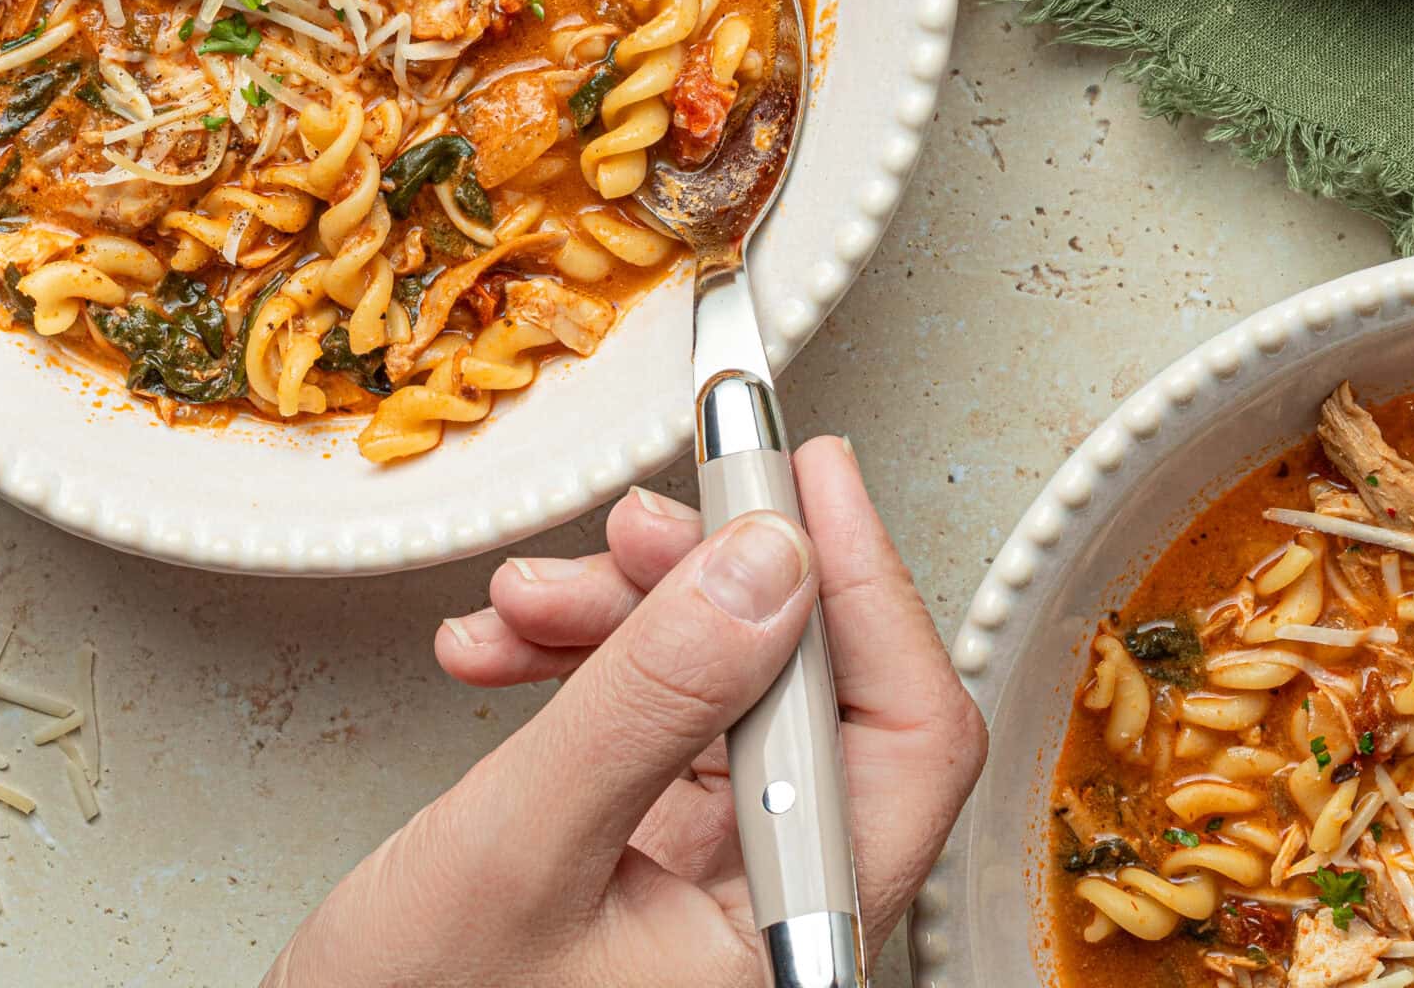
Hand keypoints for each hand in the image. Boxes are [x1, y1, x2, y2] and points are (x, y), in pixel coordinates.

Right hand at [266, 438, 985, 986]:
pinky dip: (581, 661)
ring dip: (621, 615)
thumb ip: (650, 697)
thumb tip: (769, 562)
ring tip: (524, 602)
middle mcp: (771, 916)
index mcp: (787, 941)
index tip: (799, 472)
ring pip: (725, 688)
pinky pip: (654, 720)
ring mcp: (713, 890)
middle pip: (808, 689)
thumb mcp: (519, 846)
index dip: (864, 581)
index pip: (906, 734)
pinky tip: (506, 650)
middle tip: (629, 523)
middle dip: (706, 585)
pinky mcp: (650, 861)